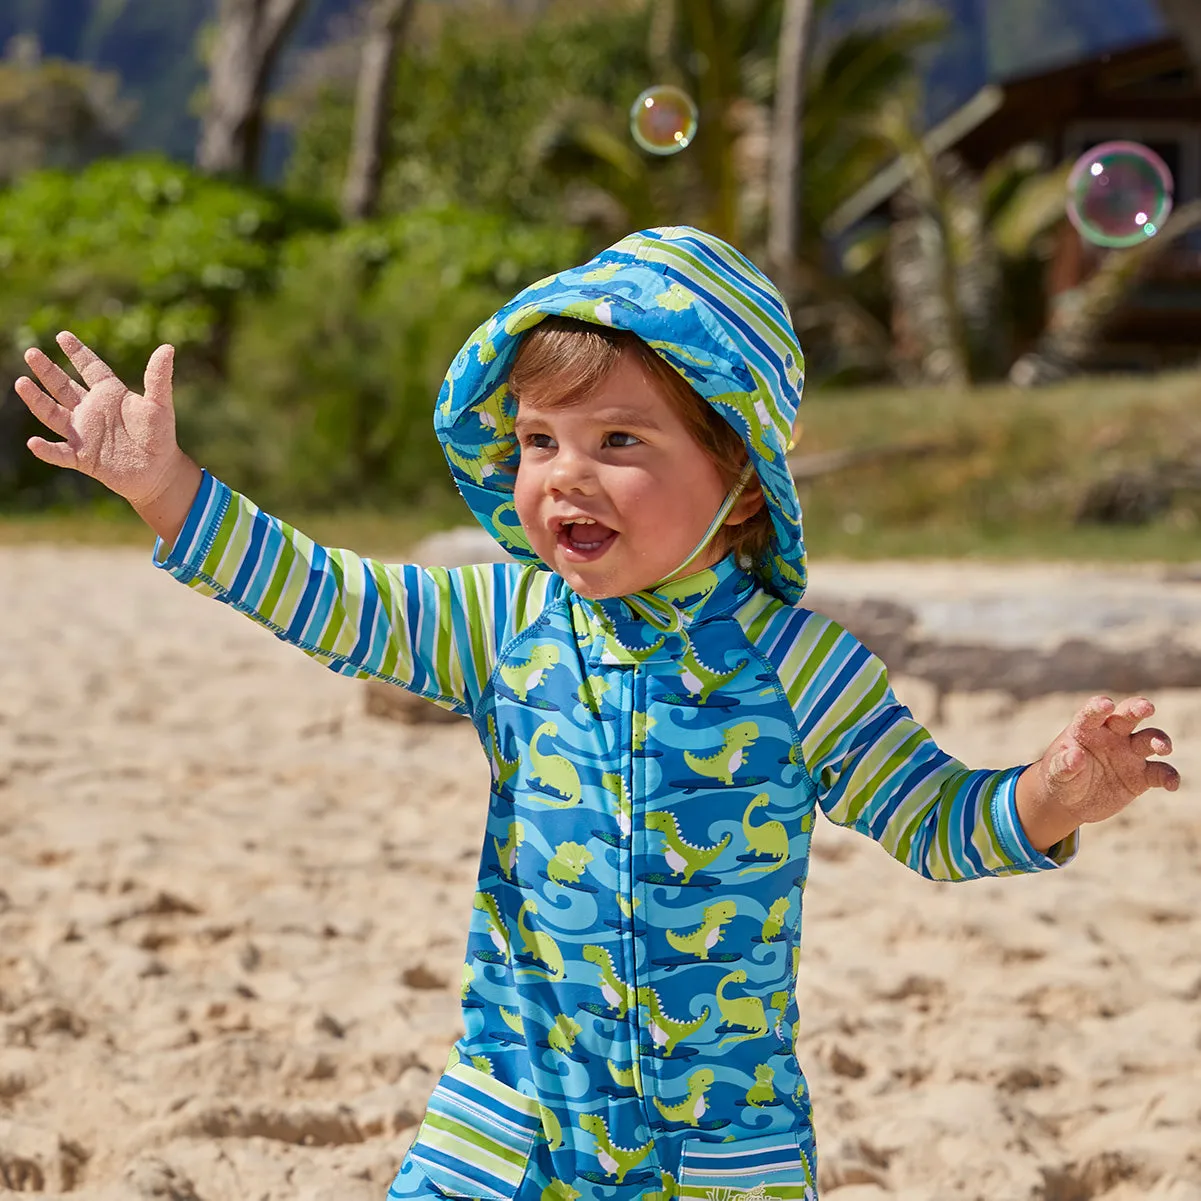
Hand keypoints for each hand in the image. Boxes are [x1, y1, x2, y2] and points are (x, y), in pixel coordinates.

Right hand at [14, 332, 185, 508]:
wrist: (158, 472)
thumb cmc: (159, 436)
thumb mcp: (160, 405)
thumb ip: (158, 378)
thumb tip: (168, 348)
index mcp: (109, 394)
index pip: (90, 368)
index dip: (77, 352)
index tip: (62, 335)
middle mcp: (91, 410)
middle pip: (63, 387)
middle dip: (47, 370)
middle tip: (31, 352)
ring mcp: (84, 433)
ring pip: (53, 414)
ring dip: (37, 401)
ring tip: (21, 383)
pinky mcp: (82, 457)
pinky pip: (60, 453)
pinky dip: (47, 450)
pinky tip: (34, 443)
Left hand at [1016, 695, 1179, 850]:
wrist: (1071, 802)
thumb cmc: (1060, 779)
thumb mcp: (1056, 774)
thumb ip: (1063, 764)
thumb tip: (1074, 756)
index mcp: (1086, 729)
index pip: (1093, 713)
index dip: (1099, 707)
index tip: (1106, 704)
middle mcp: (1111, 735)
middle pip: (1128, 715)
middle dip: (1138, 708)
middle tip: (1147, 708)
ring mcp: (1129, 753)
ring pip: (1150, 739)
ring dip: (1159, 740)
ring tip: (1163, 748)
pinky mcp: (1142, 775)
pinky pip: (1160, 772)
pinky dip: (1169, 776)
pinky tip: (1171, 784)